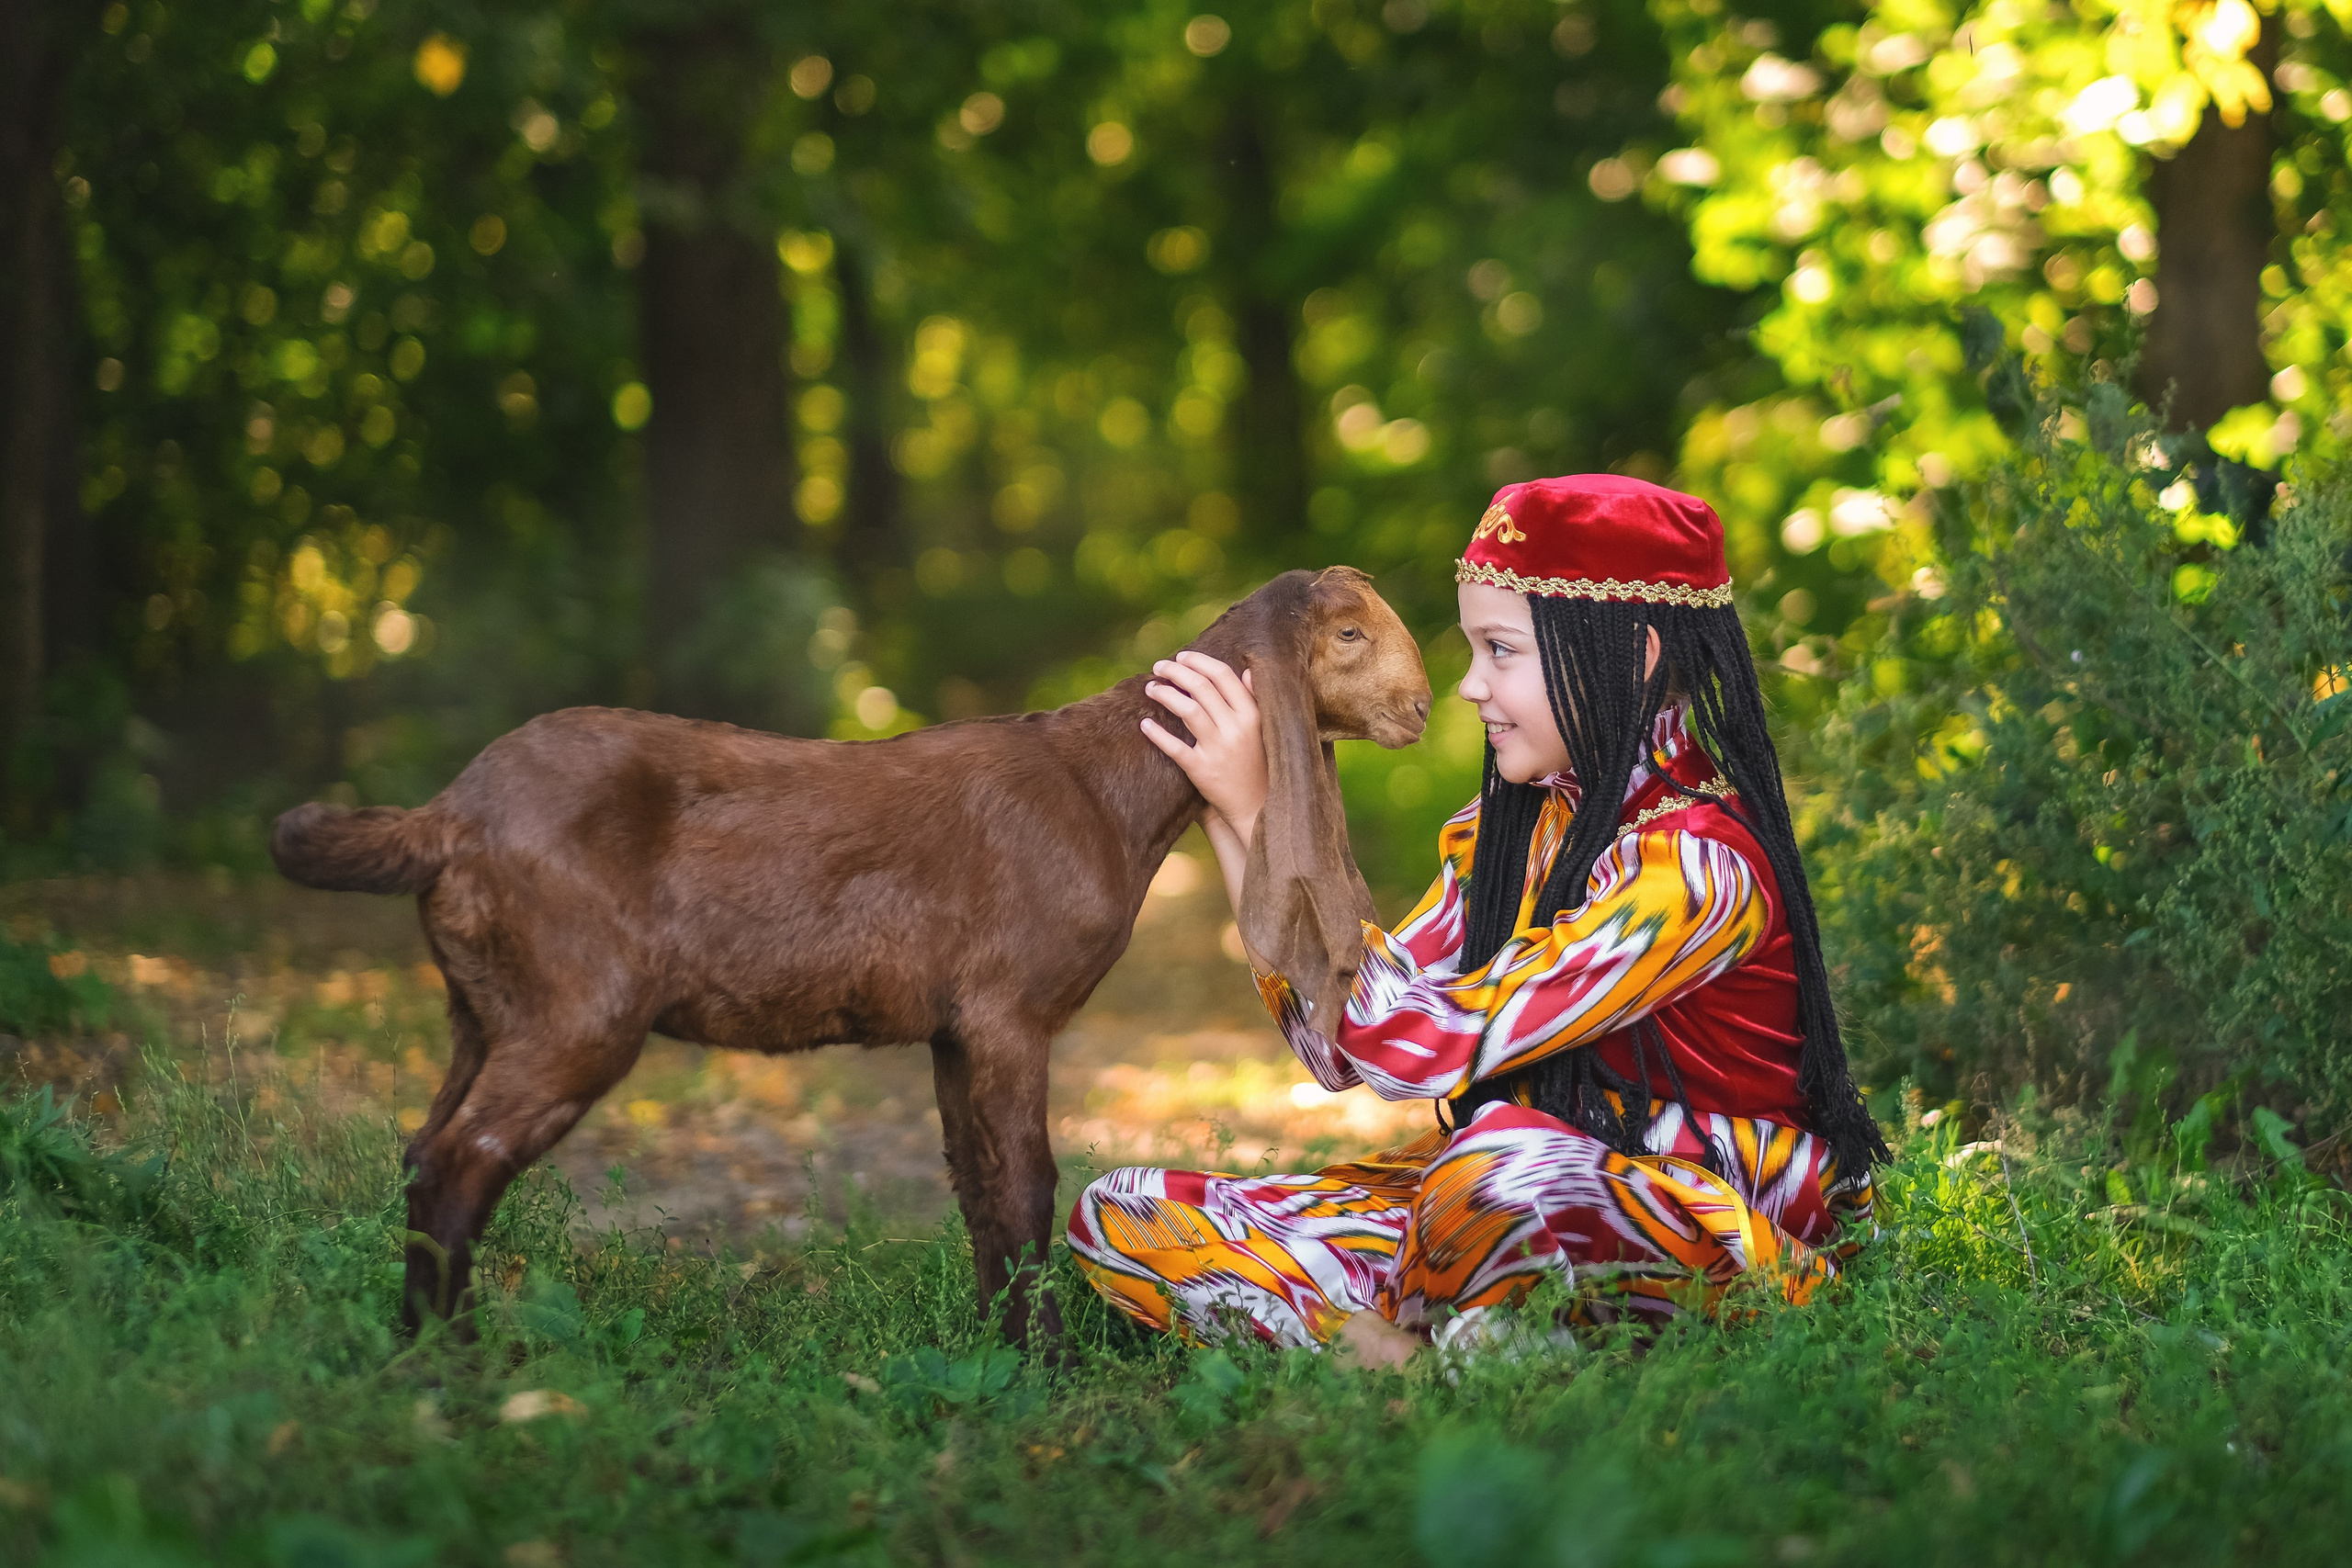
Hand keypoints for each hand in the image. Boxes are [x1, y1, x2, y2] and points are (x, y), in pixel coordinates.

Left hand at [1140, 652, 1266, 846]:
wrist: (1255, 807)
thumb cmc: (1256, 764)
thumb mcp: (1262, 730)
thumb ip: (1254, 699)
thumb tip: (1247, 670)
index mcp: (1251, 714)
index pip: (1222, 675)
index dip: (1198, 661)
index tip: (1181, 656)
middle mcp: (1235, 728)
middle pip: (1200, 687)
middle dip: (1176, 671)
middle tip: (1159, 666)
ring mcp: (1218, 749)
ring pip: (1187, 710)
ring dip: (1165, 694)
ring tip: (1151, 687)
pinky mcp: (1202, 770)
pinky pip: (1175, 748)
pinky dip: (1157, 734)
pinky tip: (1145, 724)